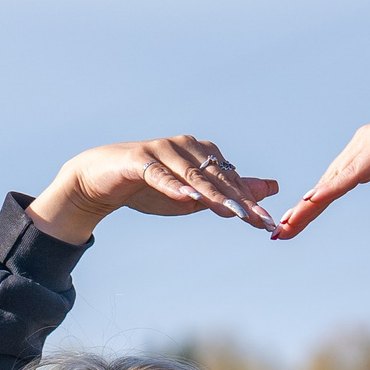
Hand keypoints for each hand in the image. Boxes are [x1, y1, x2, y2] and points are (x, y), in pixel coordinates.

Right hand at [27, 137, 278, 243]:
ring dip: (213, 195)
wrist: (99, 180)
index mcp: (202, 153)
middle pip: (217, 177)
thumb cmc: (148, 188)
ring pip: (193, 175)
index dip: (251, 201)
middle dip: (239, 201)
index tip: (269, 223)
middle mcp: (186, 146)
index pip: (231, 180)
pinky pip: (159, 175)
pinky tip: (189, 198)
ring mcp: (162, 151)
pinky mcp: (138, 160)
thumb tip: (269, 190)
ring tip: (232, 212)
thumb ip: (228, 192)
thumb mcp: (193, 196)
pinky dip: (174, 186)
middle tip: (259, 220)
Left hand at [273, 109, 369, 239]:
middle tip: (280, 232)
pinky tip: (313, 202)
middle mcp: (362, 143)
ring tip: (290, 224)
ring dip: (310, 204)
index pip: (332, 183)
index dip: (312, 205)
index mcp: (364, 153)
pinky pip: (351, 174)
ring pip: (334, 179)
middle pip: (326, 181)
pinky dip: (331, 189)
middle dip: (303, 209)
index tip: (292, 226)